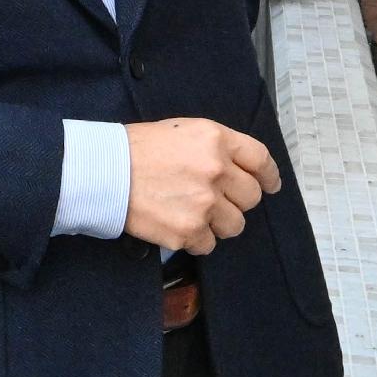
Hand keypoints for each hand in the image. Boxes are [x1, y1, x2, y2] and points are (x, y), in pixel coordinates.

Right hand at [122, 119, 282, 254]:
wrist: (105, 172)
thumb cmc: (138, 148)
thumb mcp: (183, 131)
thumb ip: (216, 148)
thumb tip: (241, 169)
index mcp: (216, 140)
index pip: (260, 159)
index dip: (269, 175)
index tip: (270, 185)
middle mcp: (216, 171)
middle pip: (251, 197)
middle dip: (238, 201)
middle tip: (216, 200)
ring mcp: (204, 204)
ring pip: (235, 225)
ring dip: (219, 223)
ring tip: (194, 213)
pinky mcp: (189, 231)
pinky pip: (209, 244)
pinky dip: (197, 240)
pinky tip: (178, 226)